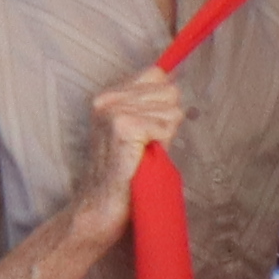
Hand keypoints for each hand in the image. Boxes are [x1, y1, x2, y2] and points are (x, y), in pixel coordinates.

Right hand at [70, 68, 192, 216]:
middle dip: (167, 119)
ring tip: (145, 152)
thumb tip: (176, 86)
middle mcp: (108, 99)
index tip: (156, 125)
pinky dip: (162, 144)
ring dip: (165, 134)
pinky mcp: (123, 126)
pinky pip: (165, 126)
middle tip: (148, 144)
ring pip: (171, 109)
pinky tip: (144, 156)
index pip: (156, 74)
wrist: (102, 205)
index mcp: (108, 96)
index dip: (165, 99)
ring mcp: (114, 111)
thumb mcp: (135, 130)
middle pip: (169, 90)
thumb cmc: (125, 171)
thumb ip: (150, 107)